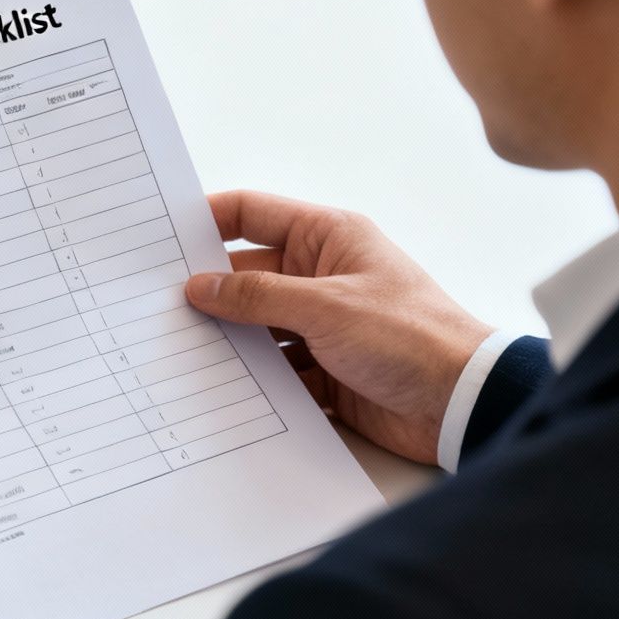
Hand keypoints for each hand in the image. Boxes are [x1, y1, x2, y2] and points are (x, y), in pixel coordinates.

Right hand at [184, 191, 492, 464]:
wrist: (463, 404)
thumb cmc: (411, 337)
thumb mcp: (327, 308)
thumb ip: (258, 296)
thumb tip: (201, 286)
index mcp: (328, 238)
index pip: (253, 214)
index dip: (207, 220)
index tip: (160, 235)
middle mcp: (322, 276)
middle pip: (246, 276)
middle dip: (208, 292)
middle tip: (155, 307)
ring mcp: (322, 326)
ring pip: (255, 327)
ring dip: (227, 341)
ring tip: (177, 352)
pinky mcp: (324, 371)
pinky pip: (273, 370)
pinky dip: (251, 381)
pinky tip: (217, 390)